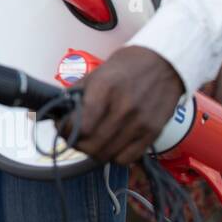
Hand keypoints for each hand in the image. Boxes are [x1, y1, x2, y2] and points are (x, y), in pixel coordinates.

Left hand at [69, 46, 183, 164]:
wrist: (163, 63)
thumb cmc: (125, 68)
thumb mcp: (95, 75)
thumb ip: (76, 96)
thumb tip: (59, 115)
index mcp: (104, 90)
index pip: (80, 126)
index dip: (66, 131)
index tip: (63, 128)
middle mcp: (123, 108)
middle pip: (92, 146)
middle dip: (77, 145)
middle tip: (74, 138)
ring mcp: (140, 123)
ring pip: (108, 155)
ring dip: (94, 152)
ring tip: (92, 141)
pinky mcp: (153, 133)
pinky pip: (128, 159)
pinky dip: (115, 156)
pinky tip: (112, 145)